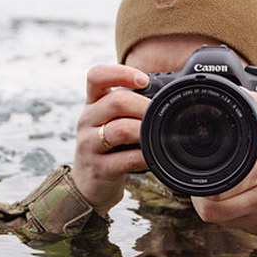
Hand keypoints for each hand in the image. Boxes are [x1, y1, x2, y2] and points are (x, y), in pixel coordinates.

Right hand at [71, 64, 150, 211]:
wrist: (89, 183)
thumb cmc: (109, 146)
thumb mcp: (111, 120)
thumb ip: (130, 105)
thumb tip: (170, 94)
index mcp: (93, 103)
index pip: (96, 76)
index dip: (121, 73)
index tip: (144, 81)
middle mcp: (87, 120)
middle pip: (116, 101)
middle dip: (144, 106)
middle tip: (161, 113)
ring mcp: (89, 144)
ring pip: (120, 129)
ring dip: (145, 131)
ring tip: (158, 134)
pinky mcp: (98, 168)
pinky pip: (127, 159)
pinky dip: (145, 156)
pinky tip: (154, 156)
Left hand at [191, 93, 256, 236]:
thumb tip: (238, 92)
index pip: (215, 188)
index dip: (202, 183)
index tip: (203, 171)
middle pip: (211, 208)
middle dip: (203, 195)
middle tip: (208, 181)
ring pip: (219, 219)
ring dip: (213, 206)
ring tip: (220, 189)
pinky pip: (232, 225)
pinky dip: (228, 214)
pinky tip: (236, 199)